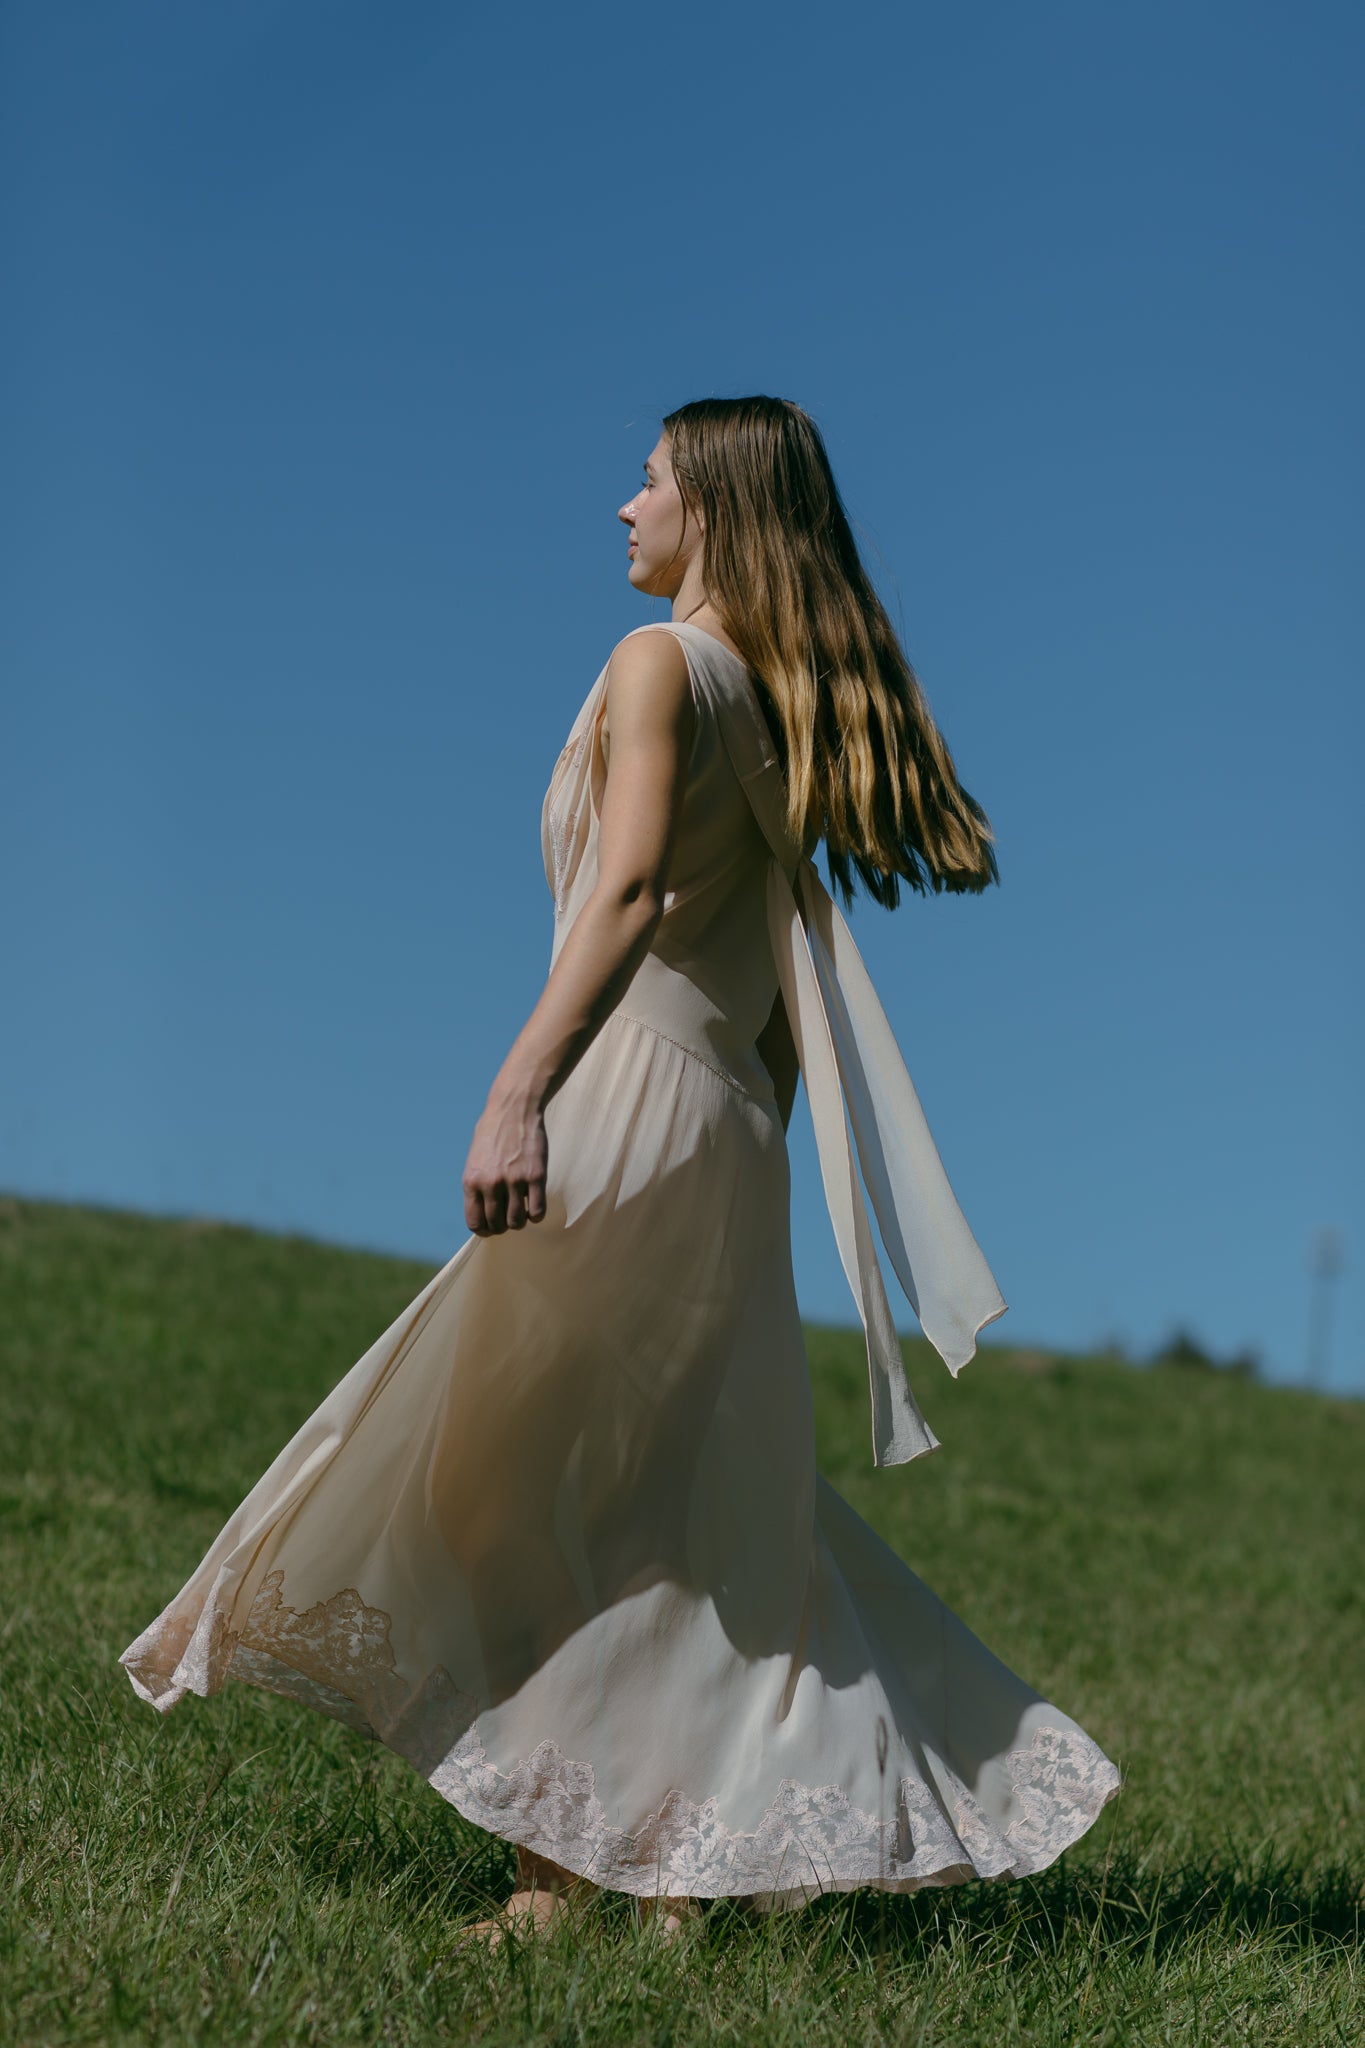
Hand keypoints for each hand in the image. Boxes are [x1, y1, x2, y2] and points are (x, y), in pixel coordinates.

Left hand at [462, 1086, 548, 1234]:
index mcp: (471, 1181)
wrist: (513, 1108)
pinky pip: (537, 1211)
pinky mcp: (536, 1176)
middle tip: (509, 1216)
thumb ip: (477, 1185)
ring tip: (522, 1210)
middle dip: (503, 1226)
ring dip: (520, 1220)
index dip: (485, 1230)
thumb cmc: (492, 1132)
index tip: (492, 1227)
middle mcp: (491, 1184)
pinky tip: (535, 1205)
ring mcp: (514, 1181)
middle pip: (497, 1225)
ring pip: (517, 1221)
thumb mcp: (474, 1160)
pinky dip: (536, 1214)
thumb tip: (483, 1212)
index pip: (475, 1223)